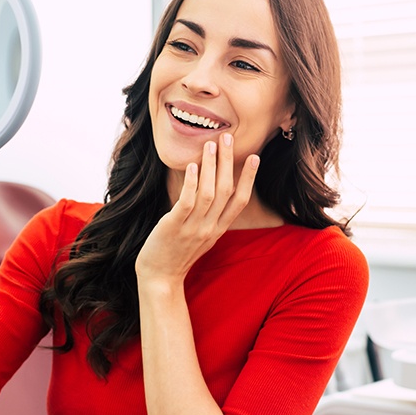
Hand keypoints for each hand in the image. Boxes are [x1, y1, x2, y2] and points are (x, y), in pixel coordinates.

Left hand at [135, 133, 258, 285]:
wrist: (160, 277)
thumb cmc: (178, 252)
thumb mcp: (202, 235)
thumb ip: (210, 215)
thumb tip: (213, 189)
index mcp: (219, 228)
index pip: (240, 200)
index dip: (249, 178)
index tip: (255, 157)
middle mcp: (210, 227)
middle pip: (226, 190)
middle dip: (228, 162)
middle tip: (228, 137)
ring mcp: (193, 228)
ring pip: (208, 192)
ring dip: (211, 167)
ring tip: (210, 144)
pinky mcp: (174, 227)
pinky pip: (187, 202)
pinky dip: (191, 183)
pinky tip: (192, 166)